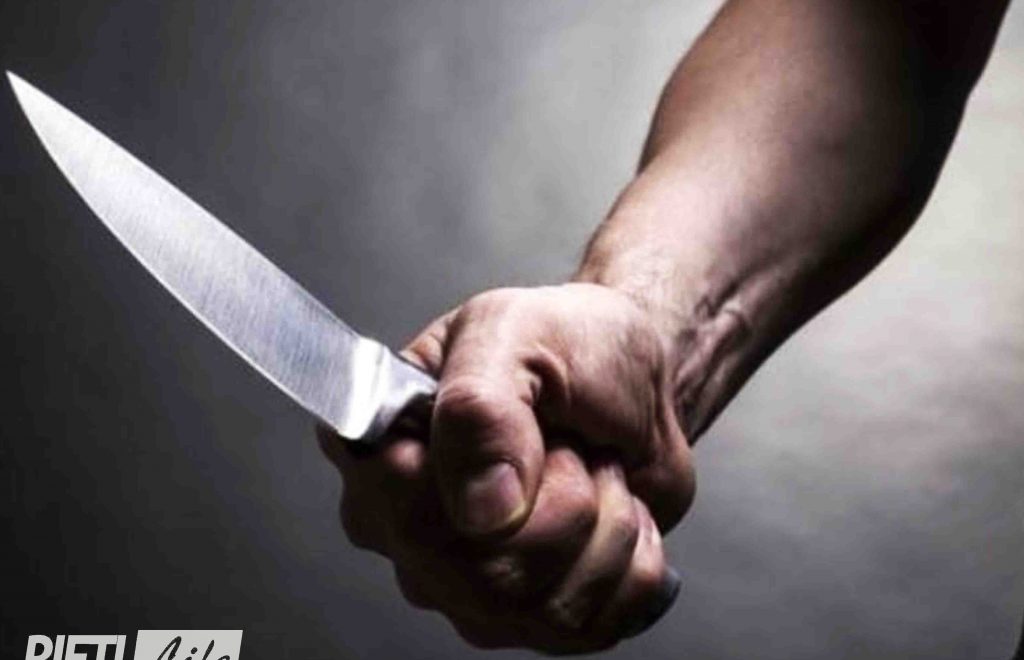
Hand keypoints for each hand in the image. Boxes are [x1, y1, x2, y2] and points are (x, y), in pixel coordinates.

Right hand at [320, 283, 694, 652]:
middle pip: (485, 572)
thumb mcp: (517, 332)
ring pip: (543, 607)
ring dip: (606, 524)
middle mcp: (408, 532)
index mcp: (382, 450)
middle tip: (570, 442)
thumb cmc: (570, 347)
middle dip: (565, 497)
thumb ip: (479, 402)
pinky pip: (592, 627)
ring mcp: (467, 586)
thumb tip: (480, 510)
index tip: (523, 422)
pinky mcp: (531, 617)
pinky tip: (618, 514)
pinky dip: (632, 562)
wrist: (641, 385)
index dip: (477, 473)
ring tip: (596, 473)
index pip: (398, 505)